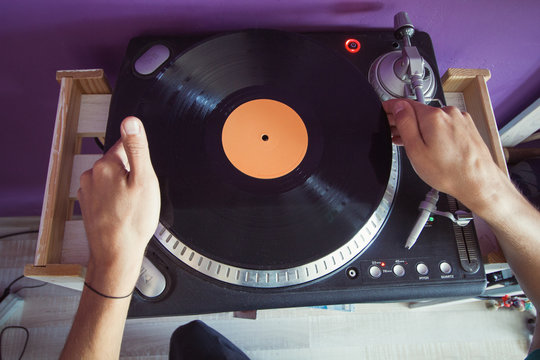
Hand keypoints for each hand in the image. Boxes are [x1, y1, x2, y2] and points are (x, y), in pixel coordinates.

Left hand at [78, 117, 159, 295]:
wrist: (116, 253)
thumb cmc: (132, 221)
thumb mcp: (144, 180)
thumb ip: (137, 148)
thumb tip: (131, 122)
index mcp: (106, 164)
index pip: (126, 146)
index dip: (140, 160)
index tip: (144, 176)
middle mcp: (92, 174)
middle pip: (118, 162)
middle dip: (131, 174)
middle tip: (140, 194)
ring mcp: (88, 190)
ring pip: (112, 178)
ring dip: (122, 187)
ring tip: (132, 206)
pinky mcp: (88, 204)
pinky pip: (105, 193)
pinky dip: (115, 199)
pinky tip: (122, 213)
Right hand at [382, 99, 505, 212]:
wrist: (478, 182)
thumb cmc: (449, 172)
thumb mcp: (416, 150)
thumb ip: (405, 124)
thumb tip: (398, 107)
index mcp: (433, 116)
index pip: (405, 103)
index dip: (391, 107)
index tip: (384, 110)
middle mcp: (449, 113)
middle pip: (419, 111)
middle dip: (404, 120)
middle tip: (393, 133)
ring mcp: (460, 119)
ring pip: (432, 119)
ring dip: (419, 127)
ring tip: (410, 143)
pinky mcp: (467, 127)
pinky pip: (444, 124)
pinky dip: (433, 131)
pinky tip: (429, 144)